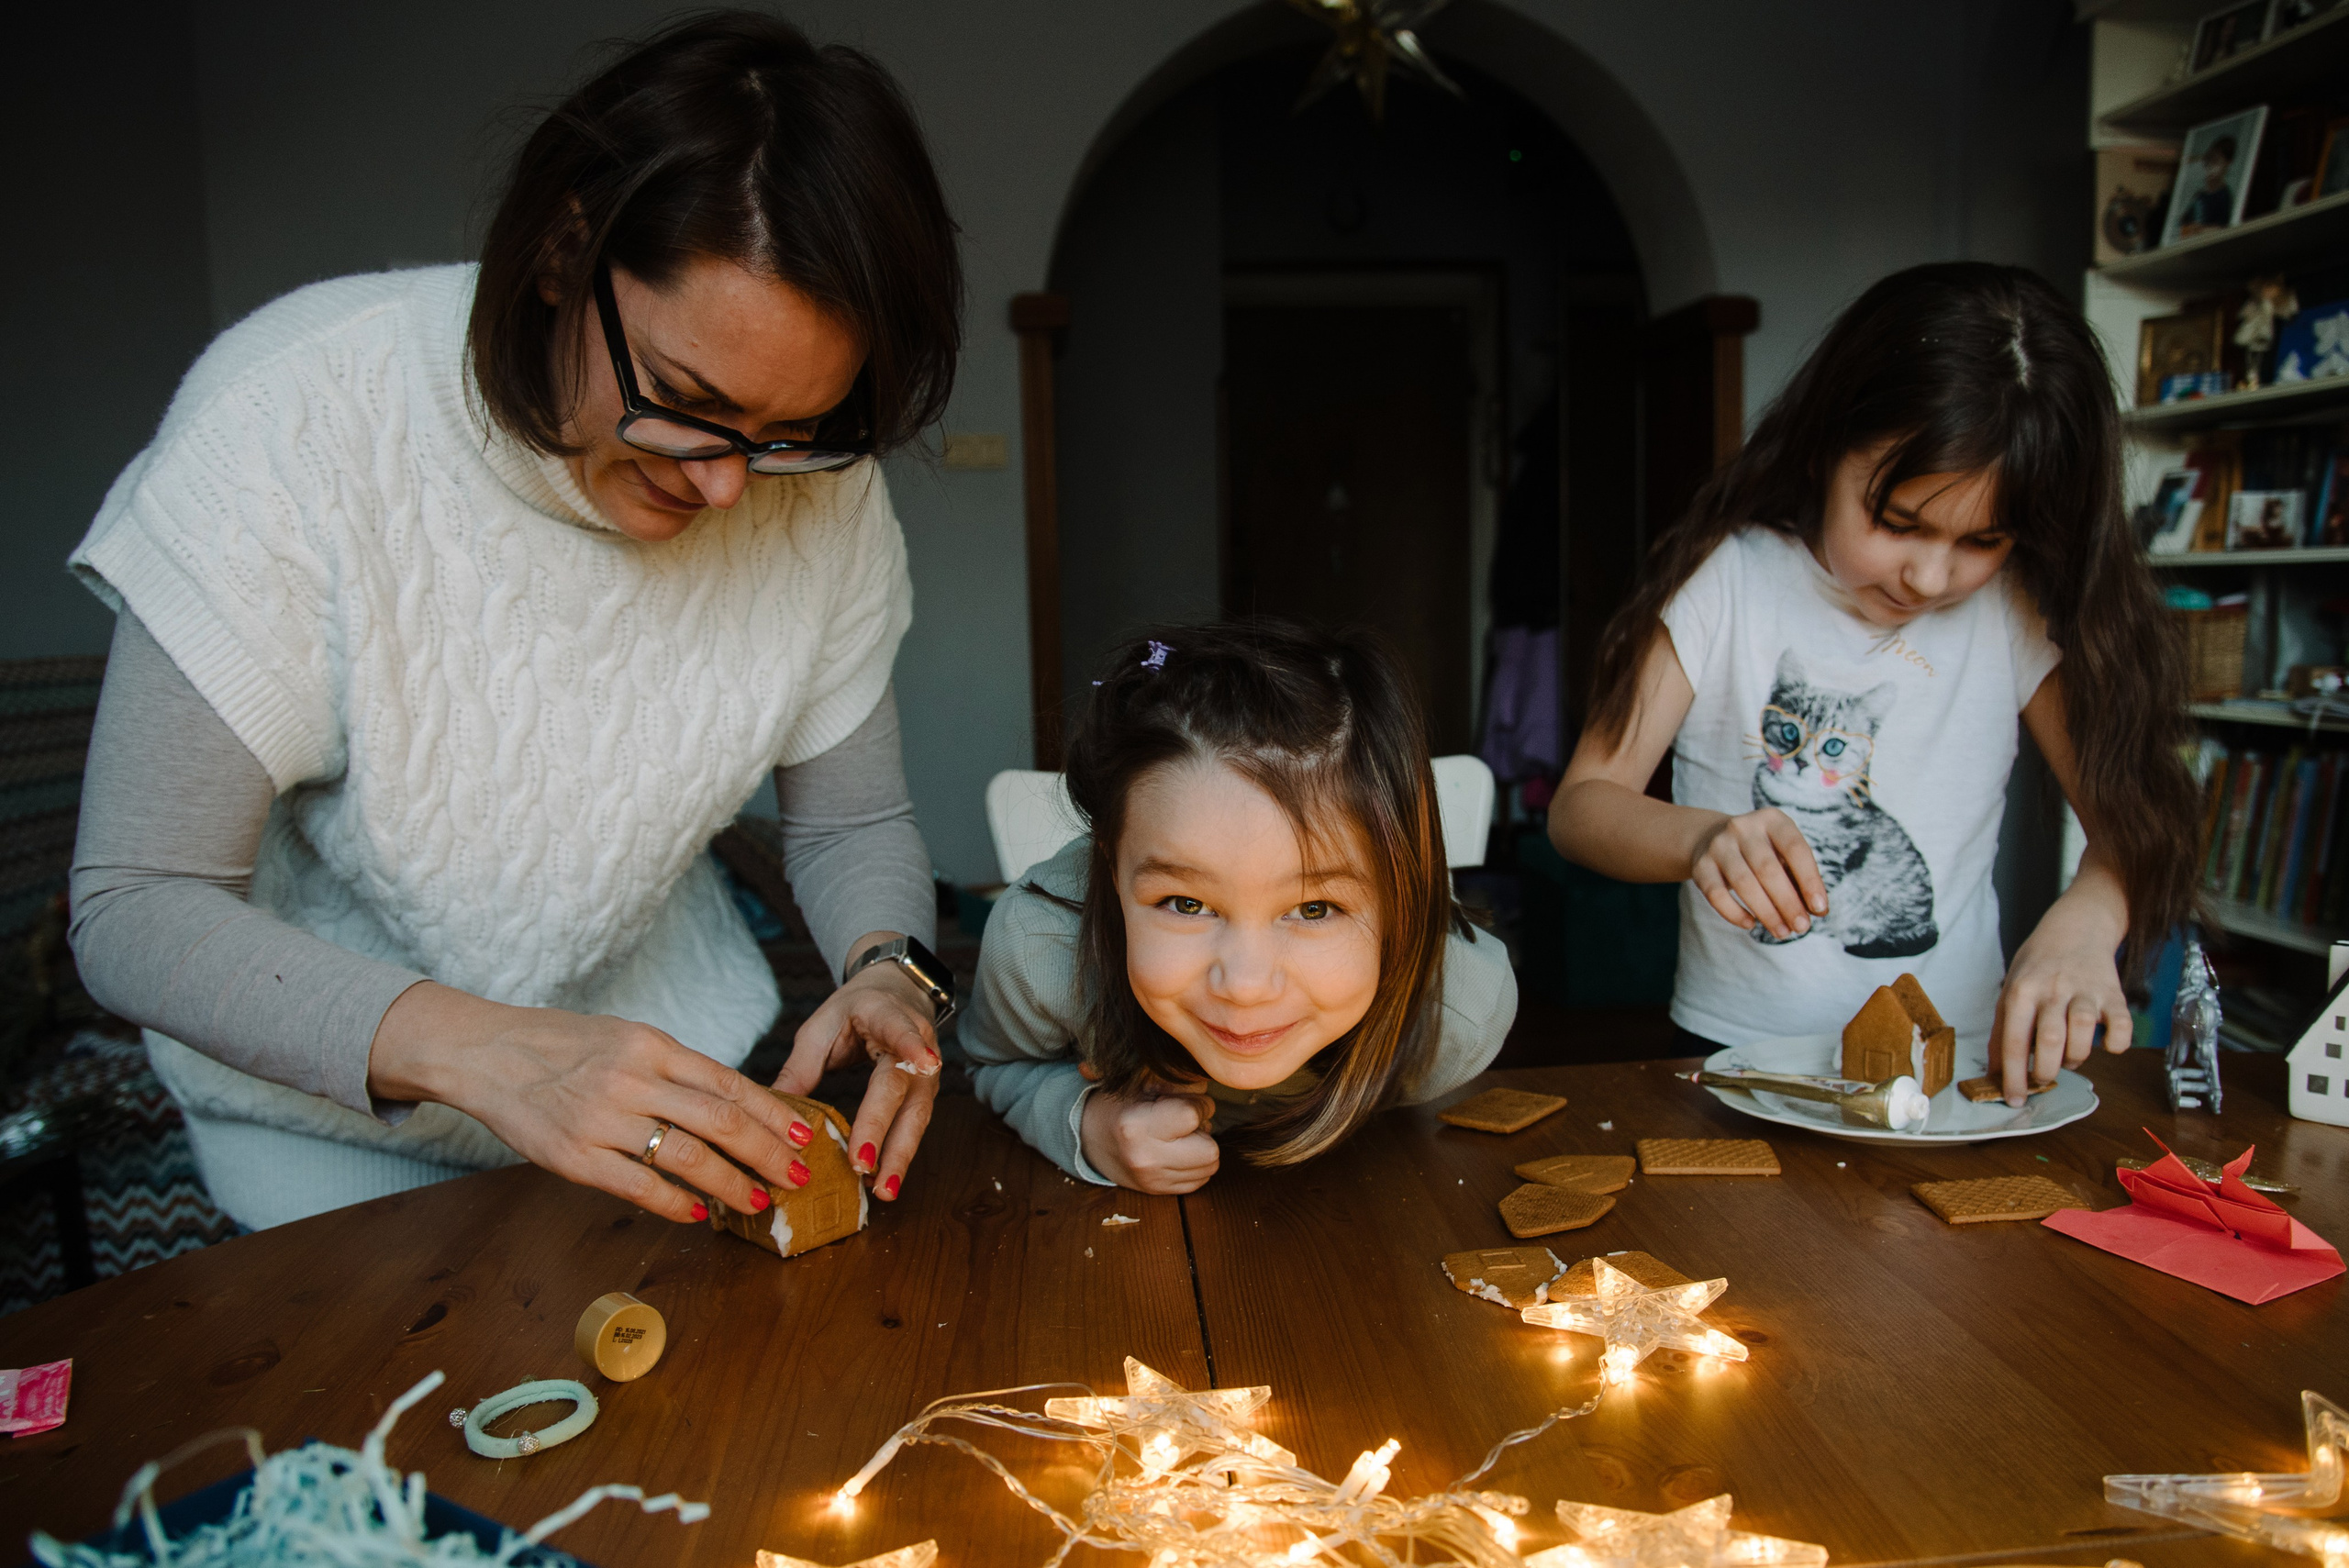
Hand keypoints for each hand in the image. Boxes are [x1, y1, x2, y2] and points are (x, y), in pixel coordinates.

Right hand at [370, 983, 805, 1223]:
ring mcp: (602, 1119)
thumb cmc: (563, 1045)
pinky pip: (638, 1186)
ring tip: (756, 1198)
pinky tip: (699, 1211)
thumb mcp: (626, 1038)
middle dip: (765, 1150)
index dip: (771, 1111)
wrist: (487, 1052)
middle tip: (796, 1174)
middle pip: (718, 1119)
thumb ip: (674, 1069)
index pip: (728, 1081)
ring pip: (685, 1156)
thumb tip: (733, 1103)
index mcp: (651, 1045)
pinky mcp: (574, 1156)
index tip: (802, 1132)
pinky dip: (675, 1202)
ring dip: (729, 1181)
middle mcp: (632, 1079)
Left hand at [773, 934, 942, 1202]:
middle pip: (902, 1088)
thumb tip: (771, 1111)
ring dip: (899, 1155)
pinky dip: (898, 1156)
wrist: (896, 995)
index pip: (900, 1030)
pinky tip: (884, 1183)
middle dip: (883, 1127)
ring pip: (917, 1116)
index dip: (911, 1046)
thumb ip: (801, 1065)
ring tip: (883, 1190)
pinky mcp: (924, 1095)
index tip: (923, 1061)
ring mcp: (927, 1074)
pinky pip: (913, 1127)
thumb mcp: (822, 1025)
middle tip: (863, 1165)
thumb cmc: (855, 1010)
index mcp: (889, 1015)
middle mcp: (919, 1045)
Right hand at [1080, 1086, 1218, 1193]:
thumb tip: (1208, 1091)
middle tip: (1187, 1123)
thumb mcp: (1143, 1082)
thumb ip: (1179, 1083)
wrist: (1090, 1138)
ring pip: (1209, 1168)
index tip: (1187, 1102)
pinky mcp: (1159, 1192)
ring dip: (1203, 1150)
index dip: (1198, 1105)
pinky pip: (1200, 1181)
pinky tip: (1178, 1152)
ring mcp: (1153, 1180)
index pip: (1192, 1116)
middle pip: (1209, 1151)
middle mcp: (1146, 1158)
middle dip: (1205, 1132)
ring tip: (1181, 1137)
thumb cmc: (1120, 1105)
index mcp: (1137, 1126)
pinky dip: (1196, 1165)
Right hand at [1688, 808, 1827, 939]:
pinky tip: (1750, 924)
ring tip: (1782, 932)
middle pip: (1768, 869)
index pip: (1795, 849)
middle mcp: (1743, 827)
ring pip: (1743, 883)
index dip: (1810, 881)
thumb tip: (1818, 910)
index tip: (1819, 909)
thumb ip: (1801, 878)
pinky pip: (1716, 894)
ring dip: (1766, 912)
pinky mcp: (1700, 865)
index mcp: (1772, 820)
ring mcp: (1718, 845)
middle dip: (1788, 903)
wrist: (1711, 837)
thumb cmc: (1762, 851)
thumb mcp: (1783, 853)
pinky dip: (1734, 913)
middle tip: (1801, 927)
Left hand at [1992, 924, 2130, 1106]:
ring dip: (2075, 1057)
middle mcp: (2052, 990)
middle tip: (2044, 1077)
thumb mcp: (2010, 990)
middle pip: (2049, 1040)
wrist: (2076, 928)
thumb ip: (2002, 1031)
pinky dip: (2116, 1043)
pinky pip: (2120, 1025)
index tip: (2015, 1099)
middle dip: (2045, 1071)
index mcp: (2021, 992)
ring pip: (2082, 1033)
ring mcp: (2084, 991)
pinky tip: (2107, 1044)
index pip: (2013, 1041)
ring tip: (2069, 1057)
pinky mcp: (2113, 994)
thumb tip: (1994, 1073)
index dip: (2013, 1075)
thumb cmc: (2038, 966)